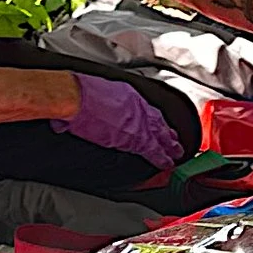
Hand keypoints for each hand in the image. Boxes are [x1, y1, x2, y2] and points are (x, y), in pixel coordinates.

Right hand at [50, 73, 183, 169]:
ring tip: (176, 154)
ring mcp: (137, 122)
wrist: (76, 98)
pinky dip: (160, 157)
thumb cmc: (79, 92)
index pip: (147, 110)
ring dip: (169, 146)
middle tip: (176, 143)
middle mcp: (137, 107)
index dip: (155, 120)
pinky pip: (152, 149)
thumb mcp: (96, 89)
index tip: (160, 127)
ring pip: (159, 136)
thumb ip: (101, 102)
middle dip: (167, 134)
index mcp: (128, 95)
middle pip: (158, 122)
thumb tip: (99, 111)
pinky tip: (166, 163)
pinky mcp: (132, 138)